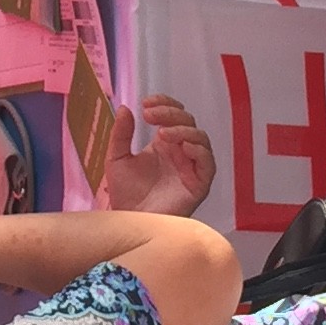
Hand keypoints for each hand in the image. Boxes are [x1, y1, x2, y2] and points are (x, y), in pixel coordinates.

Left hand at [104, 93, 216, 217]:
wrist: (129, 222)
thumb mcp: (117, 158)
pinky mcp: (199, 184)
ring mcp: (191, 167)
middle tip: (150, 114)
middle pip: (187, 121)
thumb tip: (124, 108)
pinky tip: (182, 146)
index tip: (147, 102)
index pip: (173, 114)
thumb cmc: (126, 195)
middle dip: (170, 113)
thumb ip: (121, 133)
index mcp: (164, 144)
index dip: (165, 103)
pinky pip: (208, 162)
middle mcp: (180, 152)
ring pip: (200, 138)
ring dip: (183, 130)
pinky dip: (199, 150)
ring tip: (161, 133)